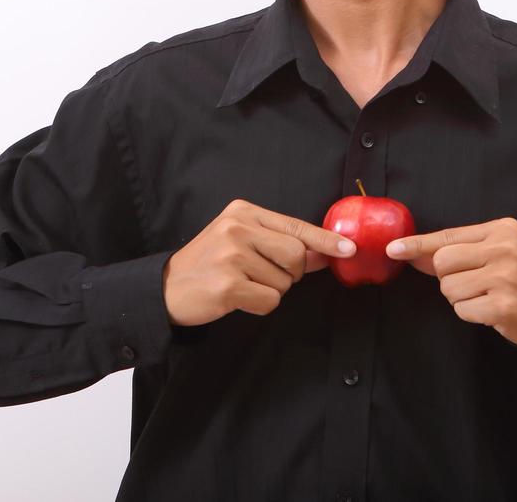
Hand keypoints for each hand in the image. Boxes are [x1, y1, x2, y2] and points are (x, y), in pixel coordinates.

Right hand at [163, 198, 356, 326]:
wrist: (167, 288)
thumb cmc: (210, 263)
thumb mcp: (241, 241)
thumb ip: (280, 243)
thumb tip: (325, 252)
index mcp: (242, 212)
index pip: (295, 226)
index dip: (325, 240)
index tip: (349, 248)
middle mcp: (237, 229)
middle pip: (297, 255)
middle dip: (291, 273)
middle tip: (264, 275)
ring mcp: (231, 256)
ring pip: (284, 282)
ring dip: (270, 290)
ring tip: (242, 283)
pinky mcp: (228, 285)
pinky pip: (270, 301)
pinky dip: (259, 305)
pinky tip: (237, 298)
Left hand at [385, 216, 516, 345]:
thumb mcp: (492, 250)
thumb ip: (454, 249)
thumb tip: (409, 252)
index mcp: (501, 229)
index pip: (448, 235)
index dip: (418, 244)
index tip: (394, 250)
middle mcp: (505, 249)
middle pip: (442, 262)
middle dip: (449, 277)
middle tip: (474, 281)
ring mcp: (506, 278)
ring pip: (449, 289)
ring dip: (460, 298)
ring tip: (485, 295)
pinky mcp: (505, 306)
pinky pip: (462, 310)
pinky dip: (471, 313)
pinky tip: (491, 308)